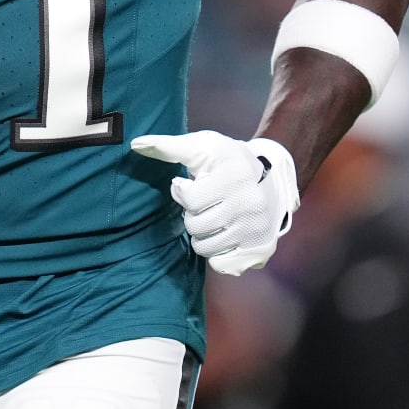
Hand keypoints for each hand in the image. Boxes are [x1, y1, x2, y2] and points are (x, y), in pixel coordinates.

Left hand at [131, 130, 299, 275]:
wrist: (272, 179)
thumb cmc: (227, 161)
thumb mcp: (202, 147)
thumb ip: (168, 146)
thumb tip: (135, 144)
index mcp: (235, 176)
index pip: (189, 200)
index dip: (182, 192)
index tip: (189, 185)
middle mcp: (250, 204)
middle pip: (196, 226)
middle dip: (191, 215)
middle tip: (203, 203)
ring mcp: (257, 230)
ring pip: (205, 248)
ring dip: (201, 234)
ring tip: (212, 218)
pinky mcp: (261, 249)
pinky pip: (220, 264)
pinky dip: (216, 252)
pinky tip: (224, 233)